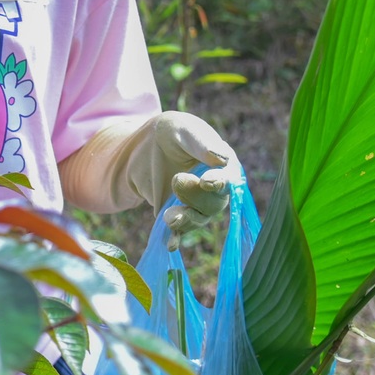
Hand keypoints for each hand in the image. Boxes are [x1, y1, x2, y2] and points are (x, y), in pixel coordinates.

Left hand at [125, 112, 238, 245]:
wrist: (146, 145)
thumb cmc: (172, 132)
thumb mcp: (183, 130)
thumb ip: (201, 143)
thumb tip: (222, 159)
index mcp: (223, 165)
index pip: (228, 179)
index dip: (219, 182)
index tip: (206, 182)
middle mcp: (215, 189)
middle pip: (214, 204)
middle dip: (195, 196)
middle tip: (176, 179)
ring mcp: (197, 204)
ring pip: (199, 219)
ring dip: (185, 219)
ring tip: (169, 216)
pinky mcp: (178, 214)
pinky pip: (179, 230)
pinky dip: (175, 238)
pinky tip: (170, 244)